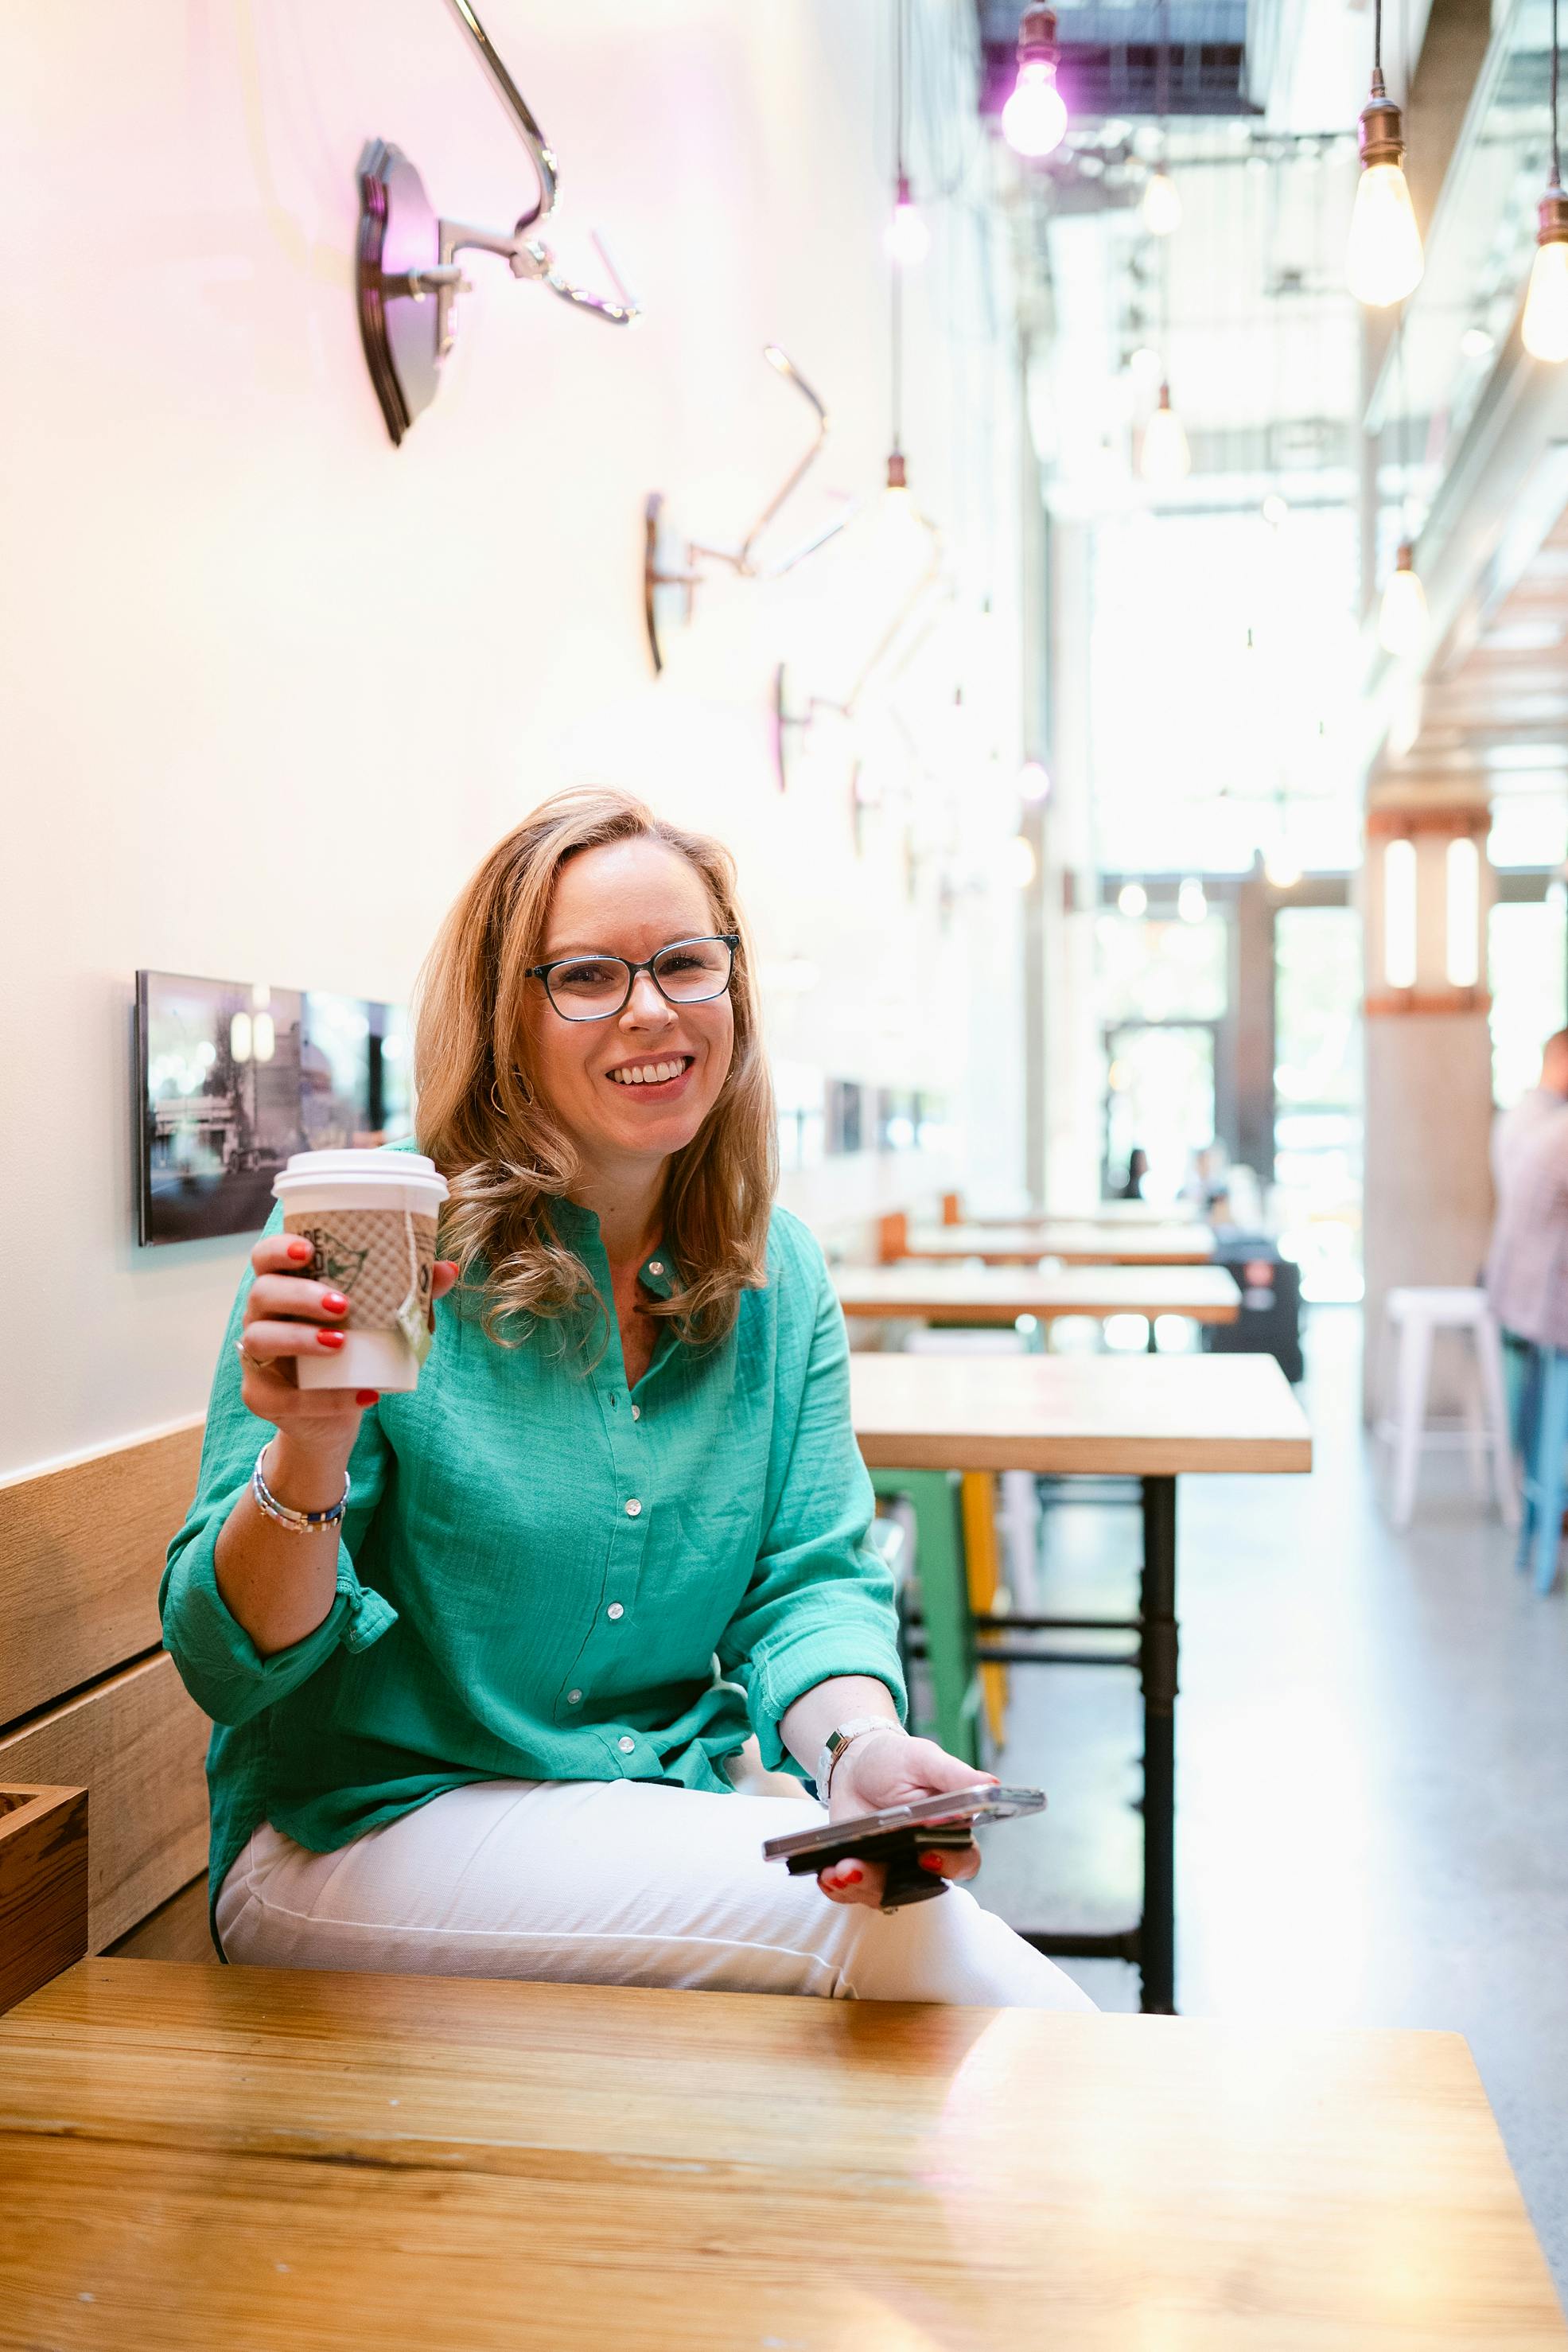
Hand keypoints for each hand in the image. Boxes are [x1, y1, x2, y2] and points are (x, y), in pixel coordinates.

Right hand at [235, 1233, 459, 1456]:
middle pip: (262, 1293)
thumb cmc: (355, 1350)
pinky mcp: (262, 1397)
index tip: (307, 1249)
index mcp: (285, 1287)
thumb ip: (411, 1294)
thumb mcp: (383, 1321)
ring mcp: (257, 1358)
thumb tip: (447, 1269)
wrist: (336, 1413)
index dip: (278, 1249)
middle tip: (341, 1304)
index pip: (265, 1258)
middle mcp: (262, 1317)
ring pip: (259, 1340)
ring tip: (340, 1343)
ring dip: (300, 1339)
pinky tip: (363, 1397)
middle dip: (299, 1295)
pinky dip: (325, 1399)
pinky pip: (283, 1397)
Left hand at [815, 1730, 997, 1909]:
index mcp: (949, 1831)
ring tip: (837, 1869)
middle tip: (856, 1867)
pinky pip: (853, 1892)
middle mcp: (923, 1857)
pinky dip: (838, 1888)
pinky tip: (826, 1874)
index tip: (926, 1856)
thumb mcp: (924, 1759)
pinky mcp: (863, 1870)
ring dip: (857, 1885)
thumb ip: (954, 1775)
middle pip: (915, 1887)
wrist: (856, 1764)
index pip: (962, 1859)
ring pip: (881, 1894)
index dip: (948, 1864)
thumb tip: (992, 1784)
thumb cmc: (898, 1761)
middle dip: (884, 1882)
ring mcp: (892, 1868)